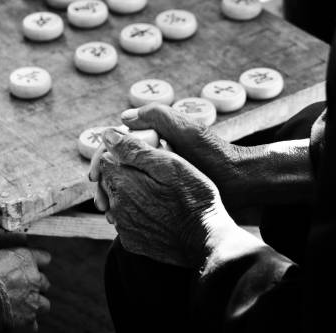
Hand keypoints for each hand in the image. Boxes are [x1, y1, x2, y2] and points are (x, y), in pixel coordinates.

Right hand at [0, 248, 50, 330]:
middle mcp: (34, 278)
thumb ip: (7, 261)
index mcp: (26, 259)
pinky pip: (33, 324)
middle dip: (33, 287)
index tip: (32, 269)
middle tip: (19, 291)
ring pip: (43, 304)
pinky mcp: (28, 318)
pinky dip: (25, 324)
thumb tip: (5, 268)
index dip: (36, 265)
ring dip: (33, 306)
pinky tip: (14, 322)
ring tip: (17, 309)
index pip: (44, 259)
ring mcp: (33, 299)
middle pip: (44, 283)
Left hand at [93, 128, 233, 266]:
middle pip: (108, 180)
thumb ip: (135, 149)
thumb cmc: (193, 198)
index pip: (104, 159)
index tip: (141, 154)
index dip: (121, 153)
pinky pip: (126, 221)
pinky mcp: (132, 241)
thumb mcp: (170, 164)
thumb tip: (108, 136)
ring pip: (116, 201)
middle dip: (124, 172)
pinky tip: (156, 210)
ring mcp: (123, 226)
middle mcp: (116, 206)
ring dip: (129, 193)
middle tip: (151, 173)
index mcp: (122, 182)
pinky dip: (135, 213)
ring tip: (155, 192)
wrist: (207, 239)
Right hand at [118, 103, 314, 207]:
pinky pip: (138, 198)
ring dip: (113, 197)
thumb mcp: (186, 131)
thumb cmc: (214, 155)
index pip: (115, 145)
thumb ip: (158, 116)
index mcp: (153, 137)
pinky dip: (127, 207)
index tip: (95, 177)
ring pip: (124, 185)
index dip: (100, 159)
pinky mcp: (165, 192)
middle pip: (116, 167)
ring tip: (110, 215)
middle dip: (104, 183)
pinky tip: (123, 219)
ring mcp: (158, 174)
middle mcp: (152, 155)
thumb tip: (123, 118)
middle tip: (101, 203)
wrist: (240, 182)